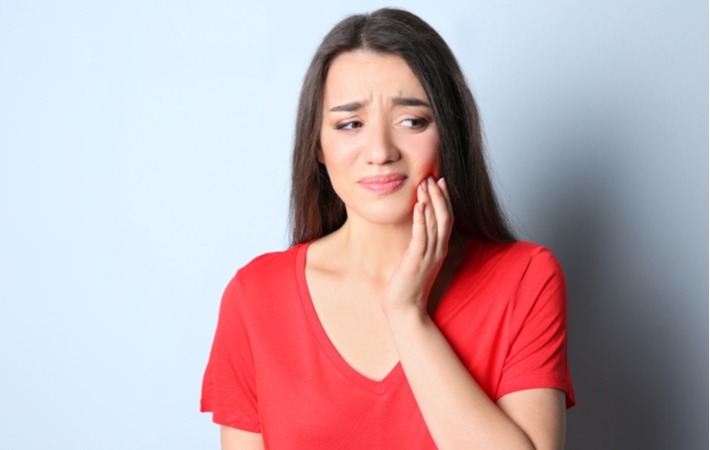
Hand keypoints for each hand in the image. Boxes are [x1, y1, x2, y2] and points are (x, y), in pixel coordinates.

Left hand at [382, 176, 453, 318]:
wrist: (405, 309)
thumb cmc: (407, 285)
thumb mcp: (416, 259)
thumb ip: (419, 243)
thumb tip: (417, 227)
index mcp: (439, 249)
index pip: (447, 219)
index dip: (445, 199)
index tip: (440, 182)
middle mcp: (438, 250)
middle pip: (445, 217)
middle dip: (439, 196)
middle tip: (433, 177)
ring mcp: (428, 256)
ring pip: (435, 224)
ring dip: (431, 202)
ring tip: (425, 185)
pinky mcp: (416, 261)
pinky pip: (421, 237)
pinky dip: (421, 220)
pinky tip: (418, 206)